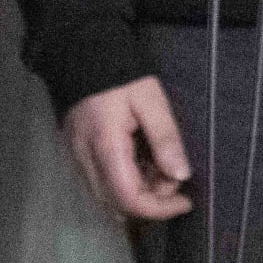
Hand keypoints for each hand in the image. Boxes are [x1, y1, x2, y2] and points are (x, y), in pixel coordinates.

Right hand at [63, 77, 194, 221]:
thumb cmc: (120, 74)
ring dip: (139, 191)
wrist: (83, 53)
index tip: (186, 202)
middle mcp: (85, 161)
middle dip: (151, 199)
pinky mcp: (77, 155)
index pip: (129, 198)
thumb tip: (181, 175)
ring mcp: (77, 160)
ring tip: (160, 164)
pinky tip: (142, 160)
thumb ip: (165, 138)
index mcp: (105, 147)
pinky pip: (102, 183)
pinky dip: (126, 181)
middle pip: (118, 204)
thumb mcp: (151, 99)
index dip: (159, 209)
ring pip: (109, 197)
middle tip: (173, 173)